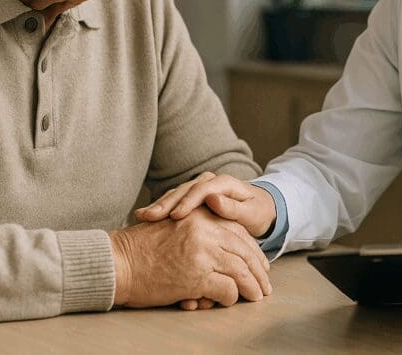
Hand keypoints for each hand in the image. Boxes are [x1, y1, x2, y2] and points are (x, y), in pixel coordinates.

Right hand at [108, 206, 271, 307]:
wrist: (117, 261)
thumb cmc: (140, 248)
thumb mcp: (175, 226)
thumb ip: (200, 230)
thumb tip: (223, 249)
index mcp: (201, 214)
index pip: (237, 231)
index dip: (251, 249)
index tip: (259, 261)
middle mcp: (205, 229)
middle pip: (244, 249)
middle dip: (258, 268)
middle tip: (265, 282)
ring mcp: (203, 251)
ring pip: (241, 269)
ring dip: (252, 285)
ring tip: (257, 295)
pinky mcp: (197, 275)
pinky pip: (227, 288)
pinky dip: (233, 297)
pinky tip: (232, 301)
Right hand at [135, 172, 277, 238]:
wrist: (259, 211)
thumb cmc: (257, 214)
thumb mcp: (251, 213)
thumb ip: (234, 208)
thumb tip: (213, 199)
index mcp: (224, 183)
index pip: (203, 189)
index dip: (188, 202)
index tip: (176, 216)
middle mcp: (209, 183)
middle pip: (184, 190)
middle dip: (165, 203)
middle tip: (149, 217)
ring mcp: (198, 190)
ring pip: (175, 196)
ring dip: (159, 206)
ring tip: (142, 217)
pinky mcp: (191, 200)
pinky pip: (173, 204)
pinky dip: (160, 211)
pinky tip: (144, 219)